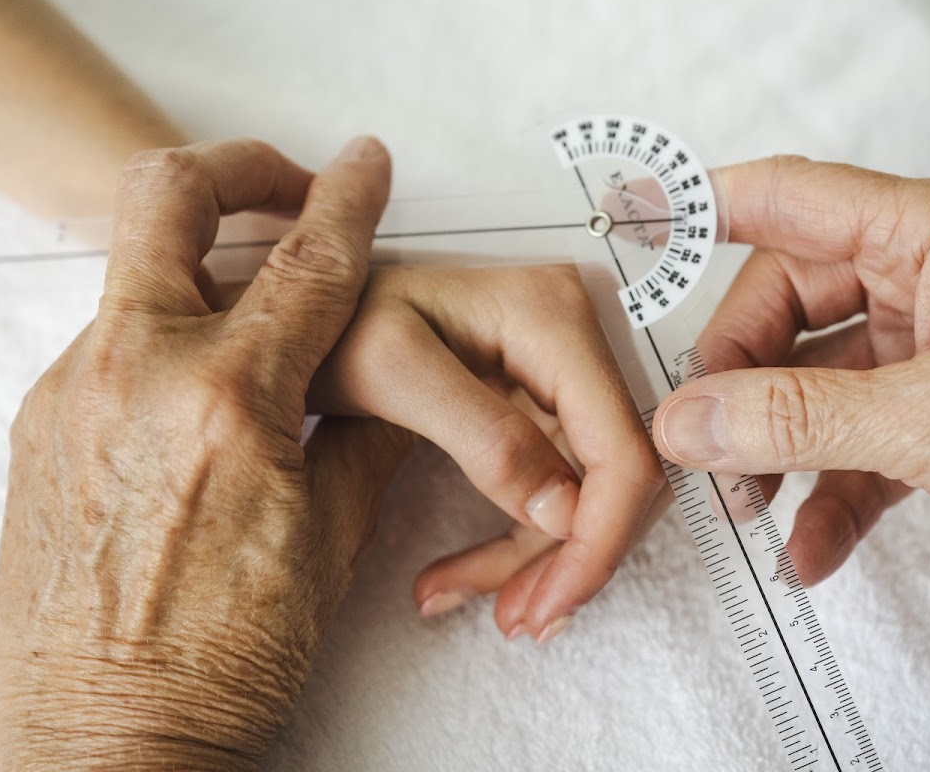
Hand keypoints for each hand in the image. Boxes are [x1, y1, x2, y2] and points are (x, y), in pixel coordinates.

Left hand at [0, 137, 406, 769]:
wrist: (104, 745)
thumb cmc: (221, 663)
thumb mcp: (326, 545)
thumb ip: (361, 439)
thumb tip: (382, 387)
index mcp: (228, 403)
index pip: (309, 266)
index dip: (350, 200)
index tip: (367, 162)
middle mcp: (135, 375)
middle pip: (168, 197)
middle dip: (236, 166)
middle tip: (285, 181)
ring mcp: (72, 396)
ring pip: (134, 275)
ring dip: (199, 267)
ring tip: (255, 315)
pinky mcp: (42, 428)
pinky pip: (111, 346)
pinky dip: (167, 342)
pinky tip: (202, 402)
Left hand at [309, 265, 665, 641]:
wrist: (309, 310)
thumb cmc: (338, 320)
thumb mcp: (389, 371)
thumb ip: (480, 436)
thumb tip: (564, 513)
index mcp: (554, 320)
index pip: (620, 446)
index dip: (599, 536)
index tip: (552, 602)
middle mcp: (577, 341)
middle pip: (615, 476)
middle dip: (572, 558)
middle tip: (520, 620)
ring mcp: (563, 376)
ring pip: (587, 493)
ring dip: (539, 560)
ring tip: (481, 607)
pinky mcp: (542, 406)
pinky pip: (554, 489)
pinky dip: (516, 542)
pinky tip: (460, 577)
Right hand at [652, 156, 929, 606]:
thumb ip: (796, 418)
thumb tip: (688, 422)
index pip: (794, 199)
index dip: (707, 207)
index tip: (636, 225)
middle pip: (786, 305)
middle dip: (739, 381)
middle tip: (703, 446)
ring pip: (811, 380)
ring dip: (774, 447)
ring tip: (746, 508)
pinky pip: (851, 440)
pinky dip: (824, 492)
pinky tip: (807, 546)